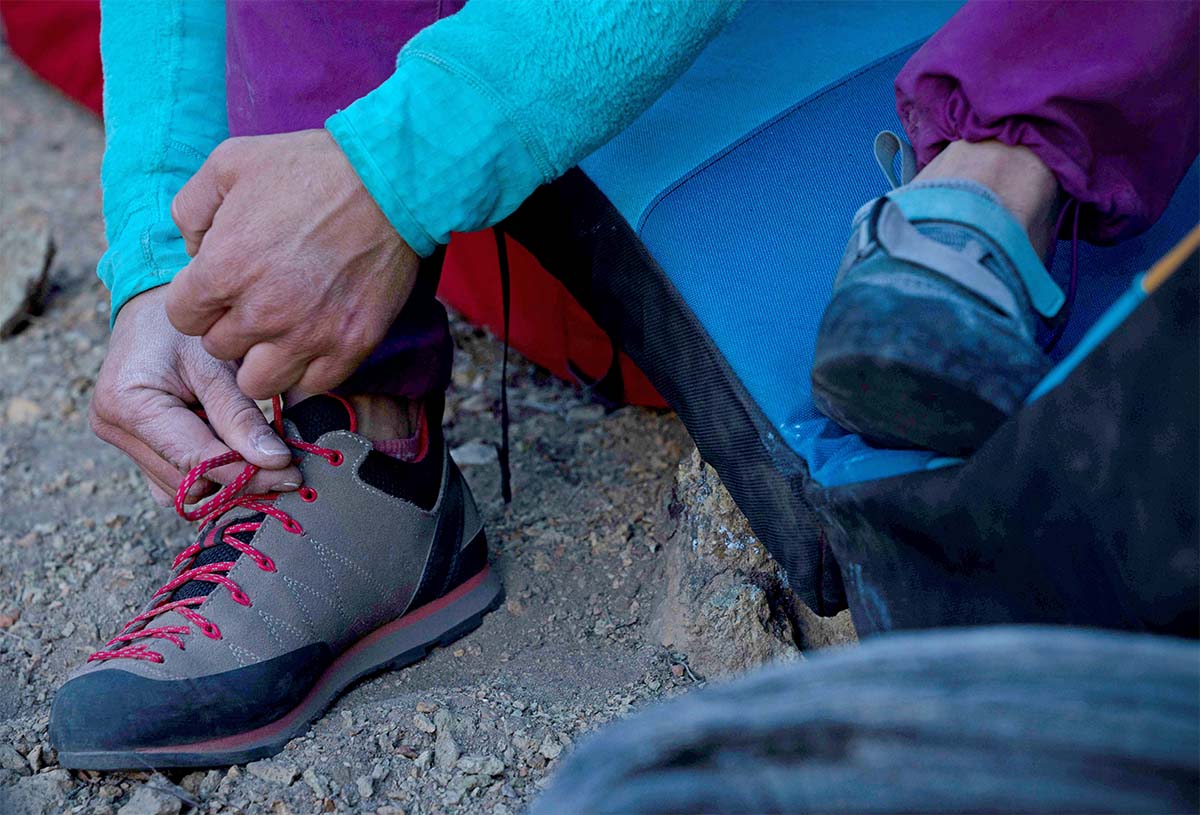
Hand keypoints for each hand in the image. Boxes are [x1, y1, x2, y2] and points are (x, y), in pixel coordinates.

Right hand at [91, 287, 301, 505]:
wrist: (155, 306)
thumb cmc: (185, 325)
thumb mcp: (217, 362)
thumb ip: (241, 415)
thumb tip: (274, 463)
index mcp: (128, 404)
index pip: (194, 460)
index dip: (245, 475)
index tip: (289, 476)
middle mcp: (114, 428)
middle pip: (187, 481)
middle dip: (238, 478)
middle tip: (285, 467)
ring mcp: (121, 440)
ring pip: (182, 487)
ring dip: (224, 478)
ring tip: (258, 450)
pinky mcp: (135, 446)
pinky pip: (175, 479)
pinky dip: (208, 473)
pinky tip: (232, 448)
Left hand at [165, 129, 418, 399]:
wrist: (390, 181)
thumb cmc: (309, 167)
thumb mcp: (229, 163)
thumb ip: (191, 209)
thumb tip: (193, 249)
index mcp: (223, 269)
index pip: (182, 318)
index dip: (198, 300)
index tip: (221, 286)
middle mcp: (261, 312)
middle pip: (218, 349)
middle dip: (230, 326)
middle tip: (255, 302)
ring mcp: (308, 334)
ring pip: (258, 383)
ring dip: (262, 360)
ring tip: (279, 333)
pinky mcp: (350, 345)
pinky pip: (311, 386)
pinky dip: (307, 370)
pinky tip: (313, 342)